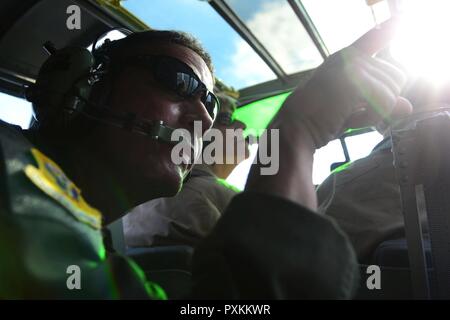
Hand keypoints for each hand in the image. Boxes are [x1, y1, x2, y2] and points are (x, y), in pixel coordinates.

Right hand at [273, 19, 411, 148]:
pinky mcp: (354, 81)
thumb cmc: (317, 120)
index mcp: (345, 60)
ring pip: (394, 89)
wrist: (294, 129)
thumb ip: (380, 104)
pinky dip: (375, 117)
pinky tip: (351, 118)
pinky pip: (387, 101)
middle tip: (357, 112)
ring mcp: (353, 67)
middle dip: (384, 100)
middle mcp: (351, 57)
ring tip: (350, 115)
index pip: (375, 37)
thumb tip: (408, 107)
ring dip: (378, 111)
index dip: (389, 29)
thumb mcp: (353, 109)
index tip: (401, 19)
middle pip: (397, 76)